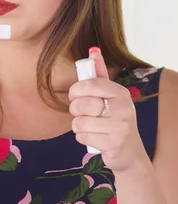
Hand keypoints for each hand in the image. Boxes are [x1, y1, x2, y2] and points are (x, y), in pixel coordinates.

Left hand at [69, 49, 148, 172]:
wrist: (129, 153)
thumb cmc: (114, 119)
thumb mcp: (110, 96)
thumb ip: (99, 75)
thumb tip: (93, 50)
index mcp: (121, 92)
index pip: (89, 84)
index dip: (75, 90)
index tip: (74, 95)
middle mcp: (123, 108)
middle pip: (82, 104)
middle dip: (75, 110)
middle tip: (81, 114)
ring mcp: (120, 127)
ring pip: (80, 123)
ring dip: (78, 127)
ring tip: (90, 128)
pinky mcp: (113, 144)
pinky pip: (83, 137)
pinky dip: (83, 138)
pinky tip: (94, 139)